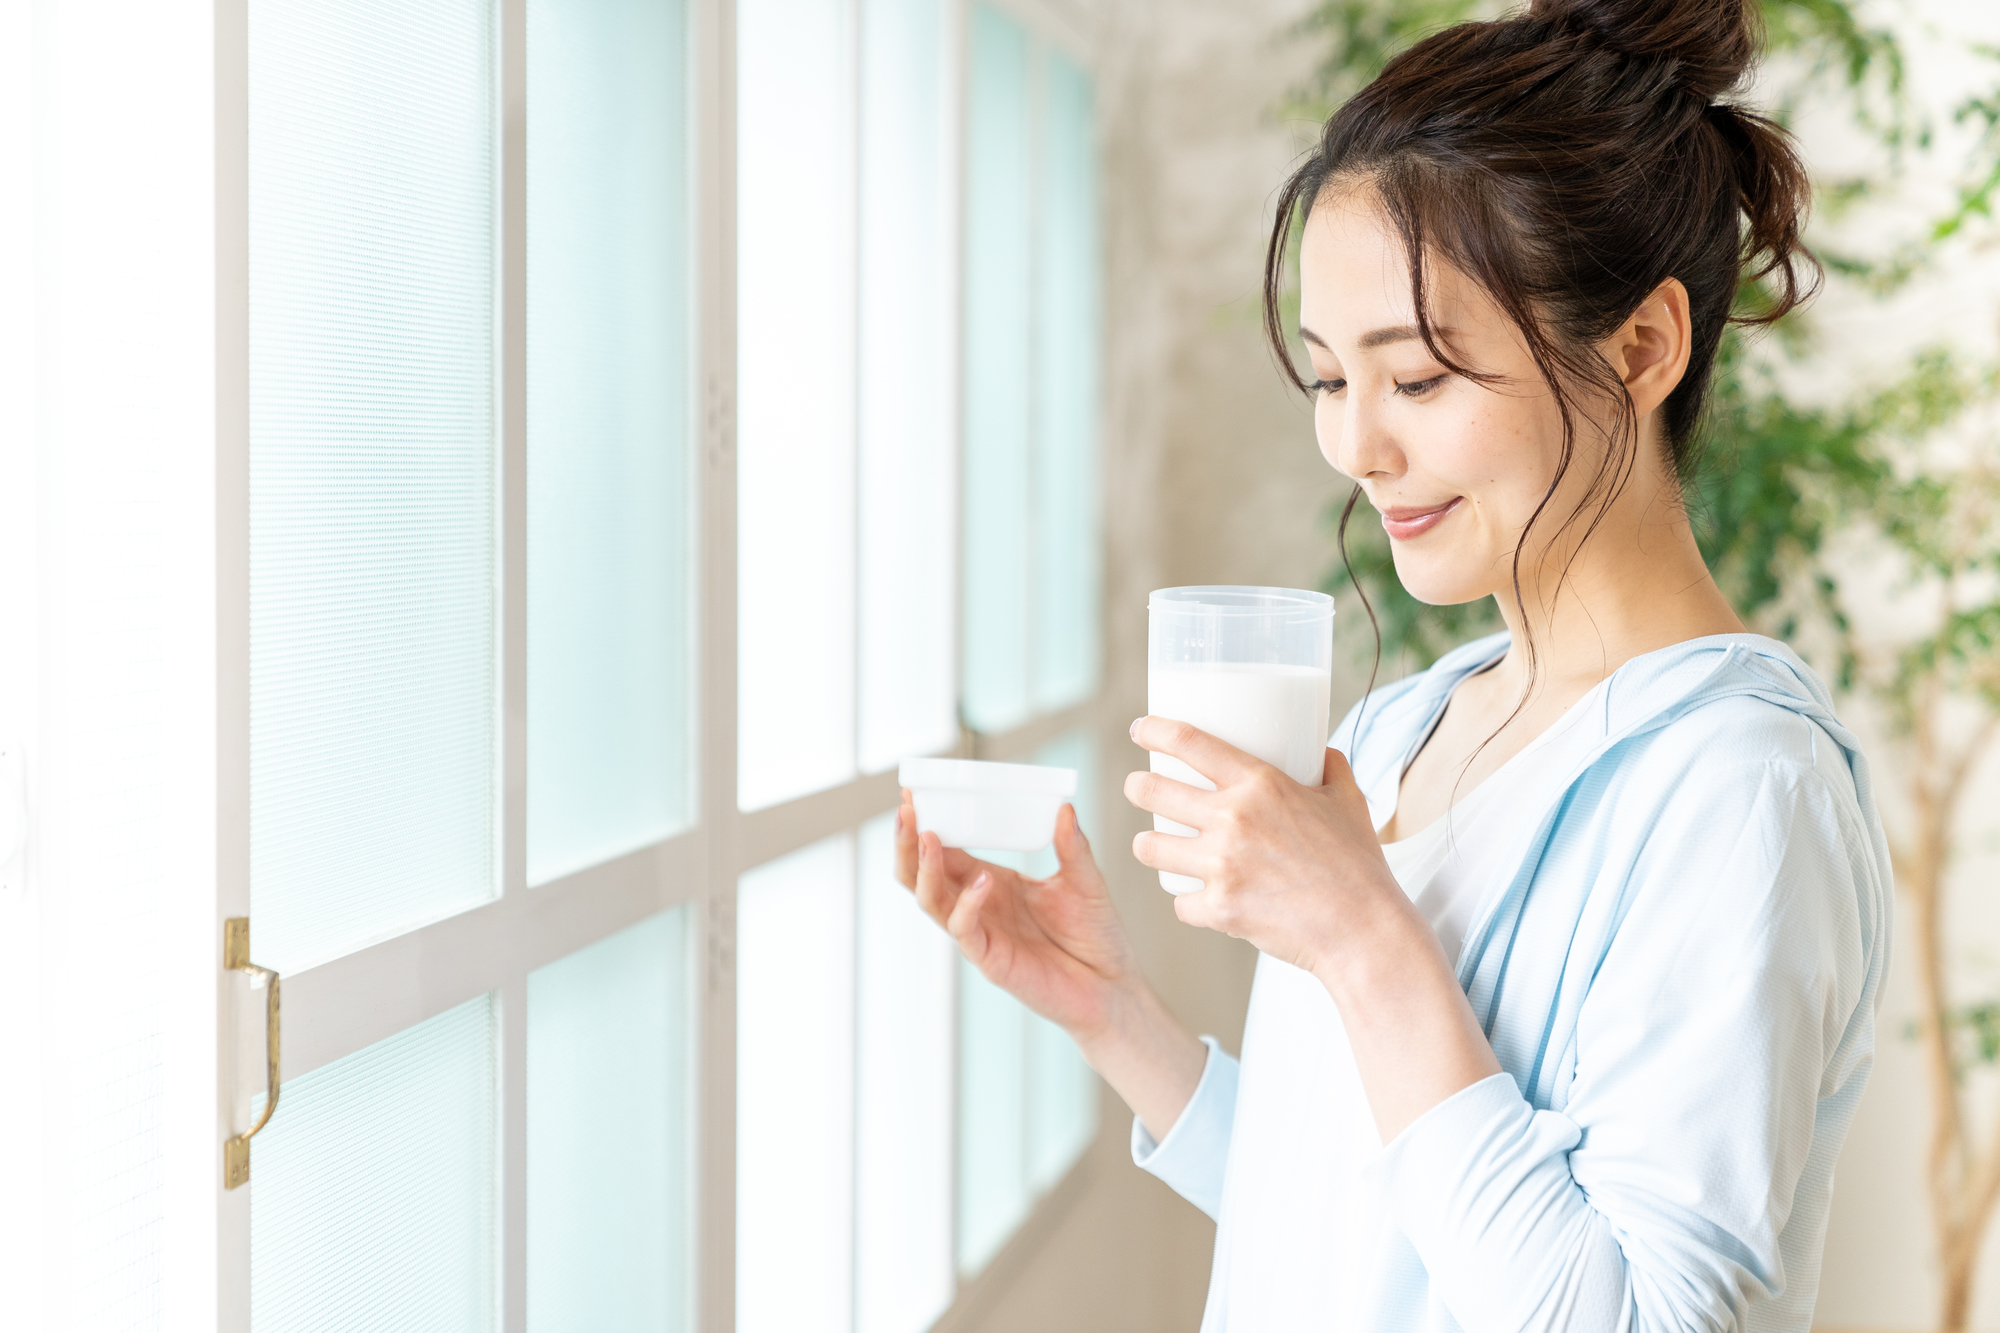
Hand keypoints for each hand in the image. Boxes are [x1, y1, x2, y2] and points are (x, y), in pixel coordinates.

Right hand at [895, 788, 1138, 1042]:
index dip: (928, 822)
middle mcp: (977, 905)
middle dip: (908, 842)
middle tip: (907, 808)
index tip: (915, 791)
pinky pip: (964, 930)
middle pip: (922, 873)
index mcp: (990, 881)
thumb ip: (1072, 847)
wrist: (1112, 986)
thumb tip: (1064, 808)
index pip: (945, 848)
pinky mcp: (990, 959)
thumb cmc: (1095, 935)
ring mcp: (979, 932)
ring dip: (924, 868)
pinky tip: (982, 881)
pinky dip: (967, 904)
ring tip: (928, 836)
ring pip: (931, 900)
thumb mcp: (1085, 881)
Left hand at [1124, 717, 1502, 1140]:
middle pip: (1151, 791)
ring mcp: (1221, 865)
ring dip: (1148, 845)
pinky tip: (1197, 900)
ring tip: (1154, 844)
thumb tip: (1321, 751)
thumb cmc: (1358, 866)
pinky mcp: (1218, 908)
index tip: (1140, 729)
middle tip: (1138, 787)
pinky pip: (1179, 902)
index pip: (1188, 742)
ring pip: (1150, 848)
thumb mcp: (1349, 801)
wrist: (1363, 930)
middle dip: (1136, 786)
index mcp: (1260, 784)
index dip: (1153, 730)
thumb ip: (1332, 768)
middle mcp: (1232, 819)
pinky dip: (1188, 902)